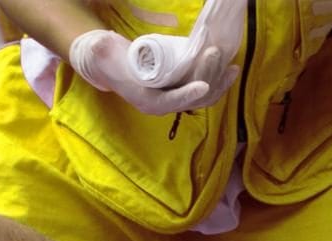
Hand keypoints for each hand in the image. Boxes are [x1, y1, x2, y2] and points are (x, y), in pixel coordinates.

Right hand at [68, 29, 236, 115]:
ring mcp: (176, 98)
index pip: (168, 102)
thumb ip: (100, 50)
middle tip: (214, 52)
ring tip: (231, 65)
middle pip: (191, 98)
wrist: (115, 64)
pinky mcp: (184, 89)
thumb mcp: (102, 53)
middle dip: (207, 76)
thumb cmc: (110, 59)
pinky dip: (220, 81)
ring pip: (204, 97)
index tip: (202, 85)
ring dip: (220, 82)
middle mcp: (163, 104)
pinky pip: (206, 91)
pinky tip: (230, 69)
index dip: (186, 96)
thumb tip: (100, 47)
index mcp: (145, 100)